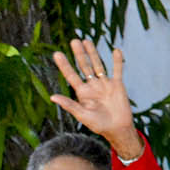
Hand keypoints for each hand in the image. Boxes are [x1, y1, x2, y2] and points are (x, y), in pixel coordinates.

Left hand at [51, 39, 139, 158]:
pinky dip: (117, 61)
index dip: (64, 65)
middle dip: (79, 54)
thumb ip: (69, 105)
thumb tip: (52, 97)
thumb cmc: (98, 125)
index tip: (57, 54)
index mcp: (82, 92)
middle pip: (84, 66)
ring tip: (86, 40)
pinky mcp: (117, 85)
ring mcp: (105, 84)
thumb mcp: (82, 115)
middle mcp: (92, 85)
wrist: (118, 129)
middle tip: (74, 41)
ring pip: (98, 65)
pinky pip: (117, 70)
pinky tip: (116, 50)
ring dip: (93, 53)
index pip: (71, 75)